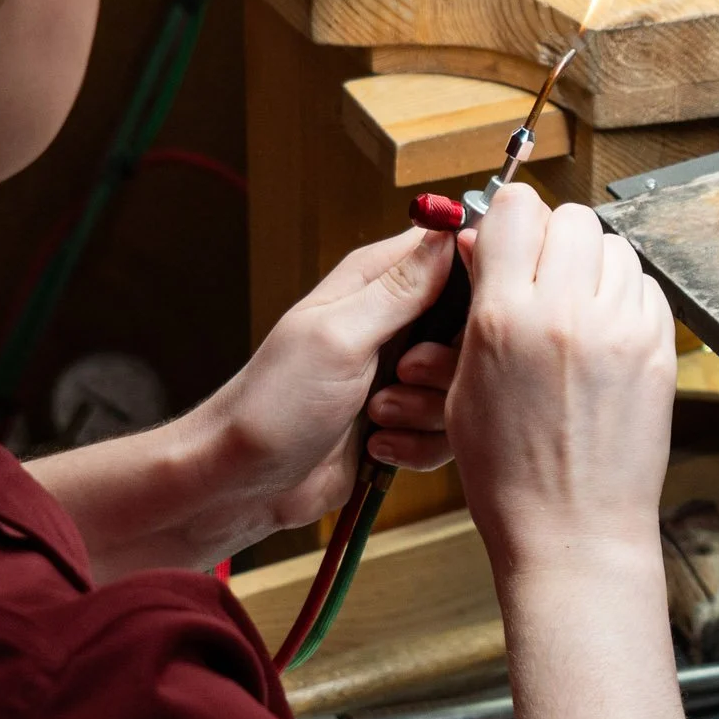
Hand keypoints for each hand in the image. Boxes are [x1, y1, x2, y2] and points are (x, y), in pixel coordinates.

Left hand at [193, 227, 463, 533]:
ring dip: (429, 407)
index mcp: (376, 282)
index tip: (469, 313)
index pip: (452, 250)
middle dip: (451, 360)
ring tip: (378, 415)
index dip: (476, 277)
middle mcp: (396, 322)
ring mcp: (403, 373)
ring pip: (465, 383)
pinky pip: (449, 428)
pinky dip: (421, 443)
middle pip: (473, 324)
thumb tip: (449, 234)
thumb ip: (401, 289)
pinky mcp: (407, 419)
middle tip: (405, 375)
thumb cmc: (273, 403)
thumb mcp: (339, 337)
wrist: (242, 484)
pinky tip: (379, 446)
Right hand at [444, 185, 677, 574]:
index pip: (516, 211)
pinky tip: (603, 331)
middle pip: (570, 217)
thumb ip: (477, 305)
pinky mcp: (659, 348)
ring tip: (574, 306)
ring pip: (613, 247)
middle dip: (553, 237)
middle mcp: (568, 313)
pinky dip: (624, 295)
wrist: (574, 527)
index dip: (509, 219)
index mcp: (505, 319)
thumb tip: (480, 241)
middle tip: (542, 272)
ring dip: (592, 264)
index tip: (507, 237)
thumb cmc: (509, 472)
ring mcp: (621, 329)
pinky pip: (645, 287)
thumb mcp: (464, 384)